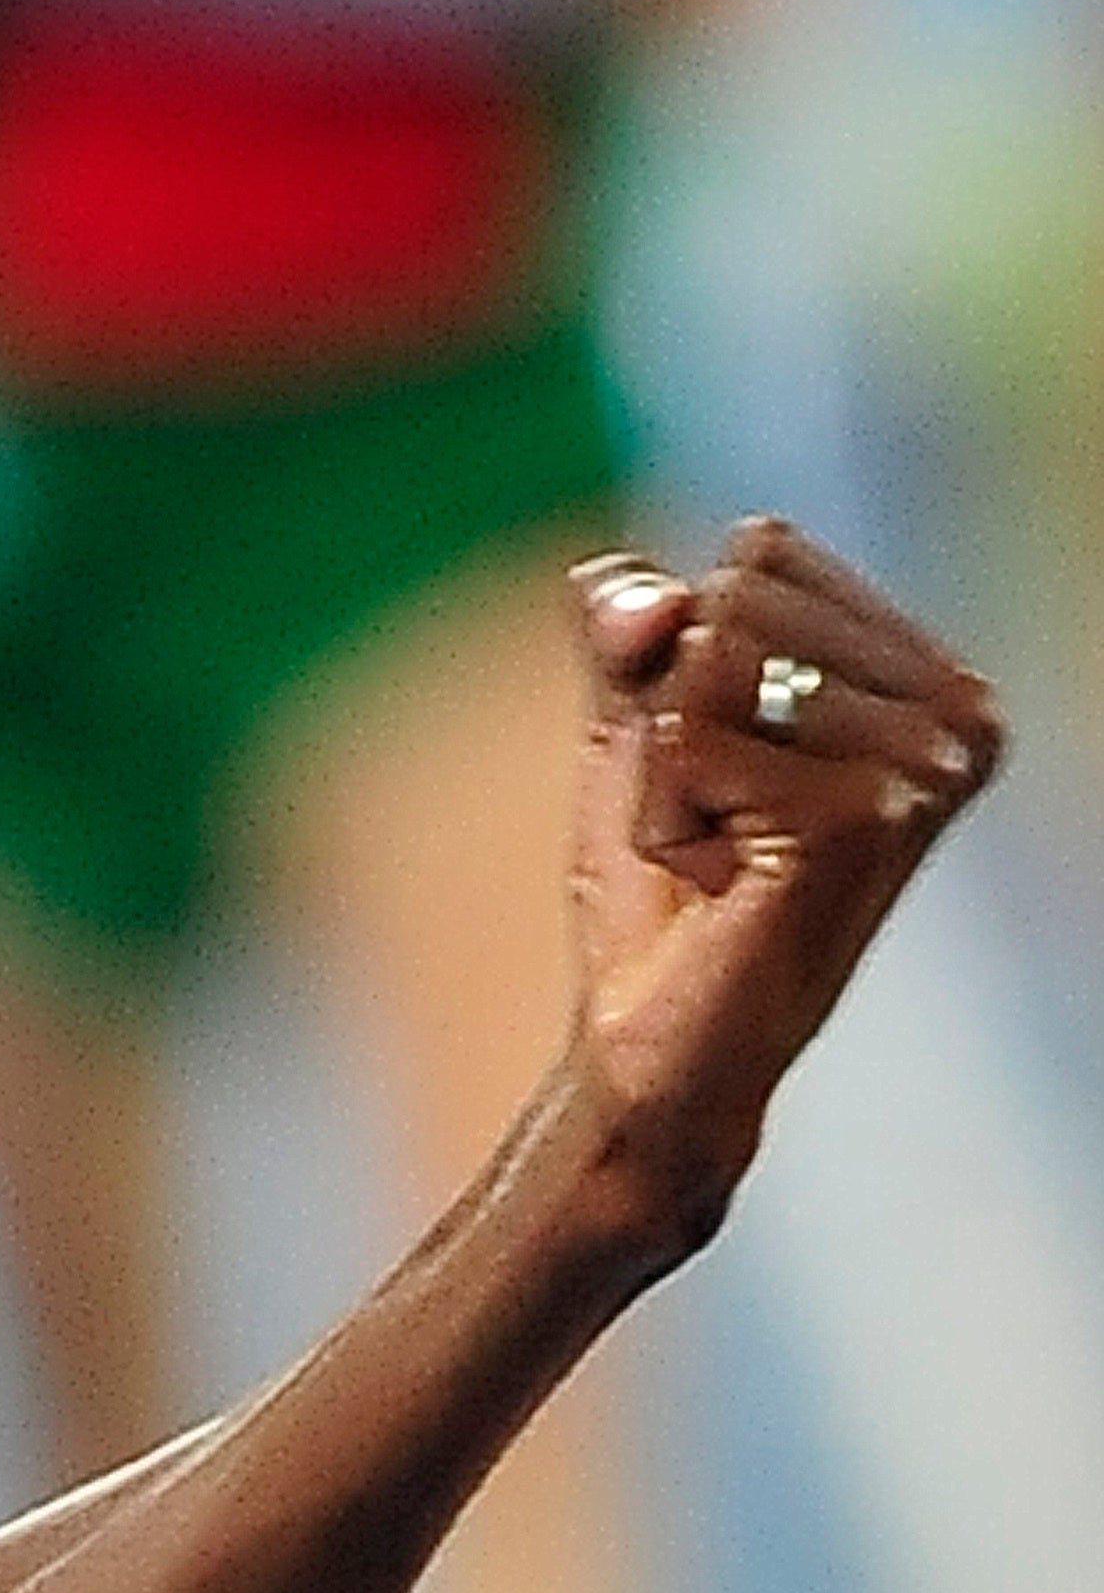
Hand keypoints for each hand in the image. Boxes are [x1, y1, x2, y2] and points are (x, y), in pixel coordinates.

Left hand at [560, 521, 1006, 1248]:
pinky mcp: (862, 816)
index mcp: (931, 673)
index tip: (727, 763)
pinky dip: (665, 817)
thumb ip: (632, 621)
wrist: (659, 1038)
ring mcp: (923, 764)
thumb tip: (659, 594)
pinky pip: (687, 743)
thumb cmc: (666, 880)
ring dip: (670, 775)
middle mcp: (959, 710)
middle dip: (676, 716)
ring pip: (703, 671)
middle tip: (720, 816)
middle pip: (731, 600)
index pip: (761, 554)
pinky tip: (721, 881)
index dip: (683, 657)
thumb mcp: (637, 718)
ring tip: (724, 852)